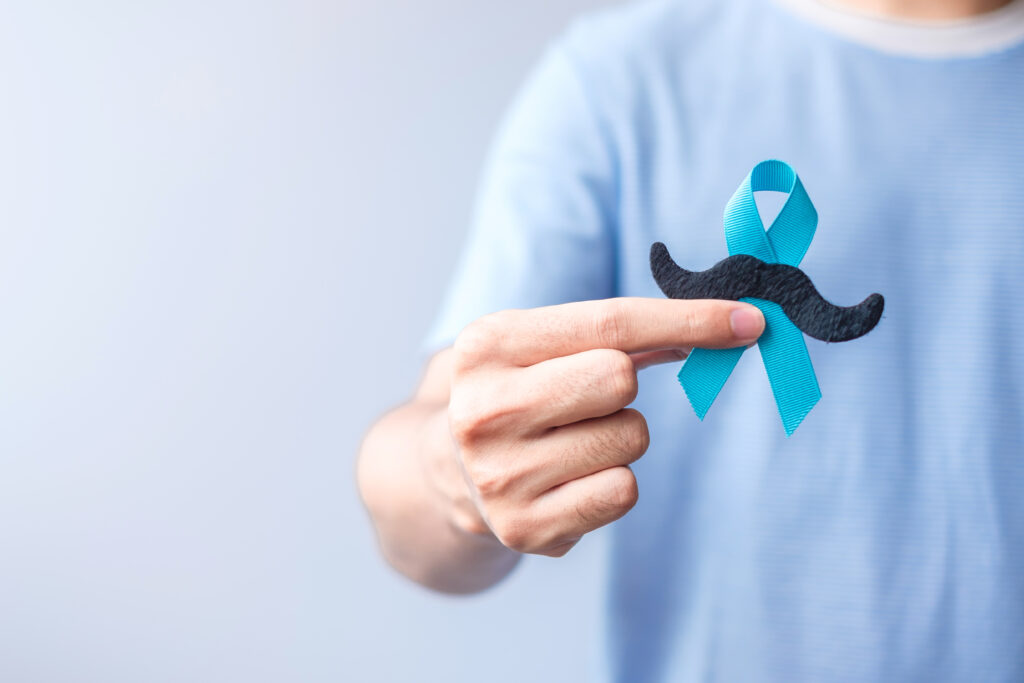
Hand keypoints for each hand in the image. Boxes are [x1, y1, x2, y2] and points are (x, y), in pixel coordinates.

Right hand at [446, 297, 763, 555]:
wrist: (447, 468)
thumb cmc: (516, 391)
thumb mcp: (543, 345)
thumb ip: (622, 333)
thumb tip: (726, 327)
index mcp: (485, 346)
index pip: (610, 324)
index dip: (689, 319)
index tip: (748, 321)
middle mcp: (483, 411)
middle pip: (619, 379)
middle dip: (623, 386)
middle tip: (588, 397)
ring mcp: (499, 475)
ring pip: (630, 438)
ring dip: (620, 436)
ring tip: (571, 440)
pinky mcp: (522, 529)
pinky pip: (623, 491)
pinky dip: (615, 480)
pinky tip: (572, 478)